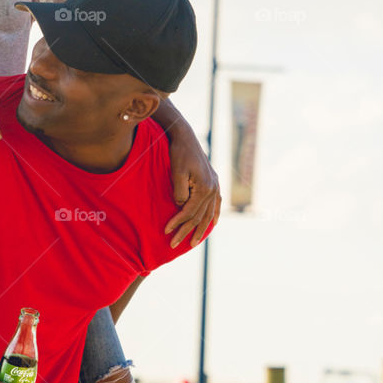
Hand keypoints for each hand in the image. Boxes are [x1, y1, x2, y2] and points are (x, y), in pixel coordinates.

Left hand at [164, 128, 220, 247]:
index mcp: (205, 188)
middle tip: (173, 245)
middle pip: (199, 216)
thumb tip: (181, 206)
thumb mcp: (176, 173)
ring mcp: (215, 186)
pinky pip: (216, 204)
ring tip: (193, 242)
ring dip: (201, 229)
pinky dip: (214, 216)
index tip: (165, 231)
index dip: (178, 223)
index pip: (189, 212)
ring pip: (209, 213)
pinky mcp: (213, 182)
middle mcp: (213, 189)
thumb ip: (180, 193)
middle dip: (186, 232)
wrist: (185, 137)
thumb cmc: (178, 154)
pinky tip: (212, 225)